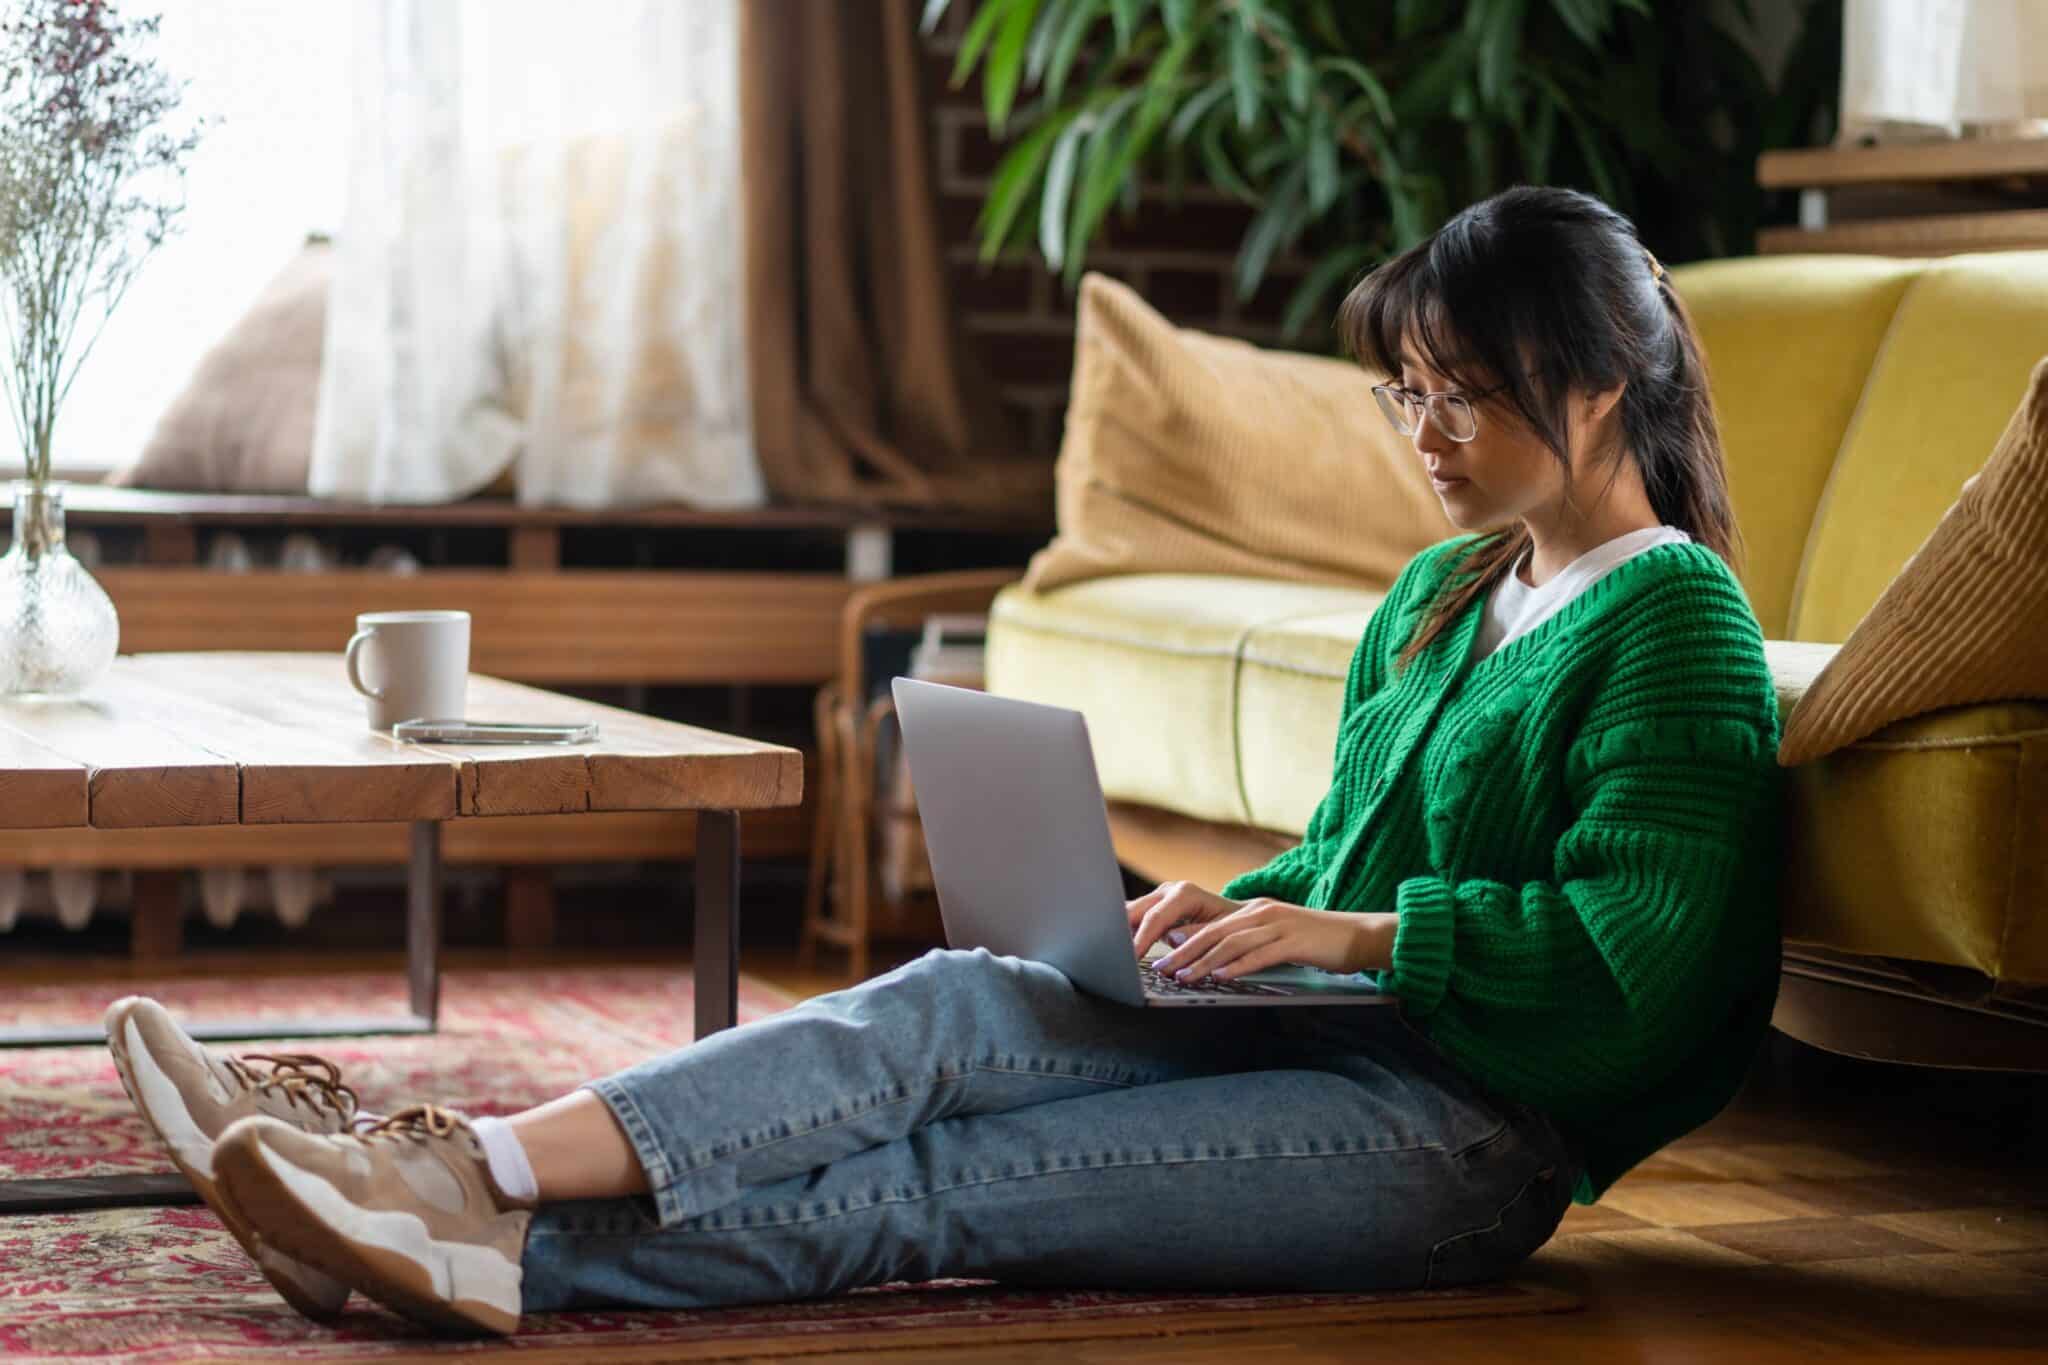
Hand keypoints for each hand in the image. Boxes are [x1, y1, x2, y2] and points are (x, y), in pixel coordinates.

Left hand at [1128, 881, 1389, 979]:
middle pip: (1213, 931)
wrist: (1359, 936)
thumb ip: (1248, 944)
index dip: (1183, 938)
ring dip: (1203, 961)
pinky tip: (1221, 977)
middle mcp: (1262, 913)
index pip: (1210, 924)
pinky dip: (1238, 966)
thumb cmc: (1316, 943)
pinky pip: (1260, 954)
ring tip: (1182, 977)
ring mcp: (1278, 925)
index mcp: (1255, 911)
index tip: (1159, 954)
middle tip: (1159, 968)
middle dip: (1183, 951)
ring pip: (1231, 943)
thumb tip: (1216, 962)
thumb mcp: (1277, 938)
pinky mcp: (1294, 941)